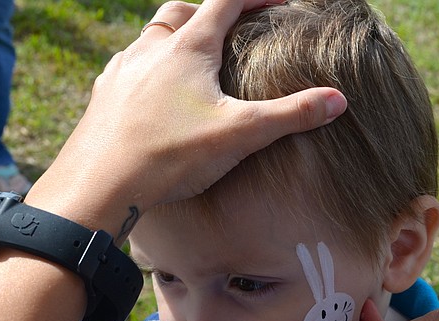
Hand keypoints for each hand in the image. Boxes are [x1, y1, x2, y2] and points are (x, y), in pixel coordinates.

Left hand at [27, 0, 346, 234]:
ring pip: (150, 36)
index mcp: (188, 48)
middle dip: (208, 10)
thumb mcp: (240, 134)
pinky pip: (126, 65)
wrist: (100, 184)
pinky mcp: (104, 95)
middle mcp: (151, 49)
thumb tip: (338, 100)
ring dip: (173, 35)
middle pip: (181, 10)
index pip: (225, 2)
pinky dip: (145, 65)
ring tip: (190, 53)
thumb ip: (291, 115)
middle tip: (229, 23)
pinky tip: (150, 88)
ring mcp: (122, 70)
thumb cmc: (171, 154)